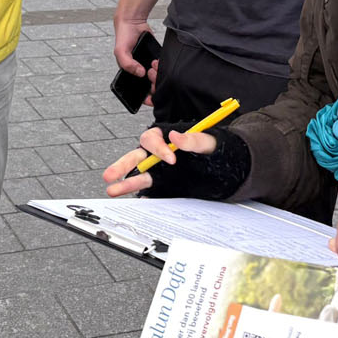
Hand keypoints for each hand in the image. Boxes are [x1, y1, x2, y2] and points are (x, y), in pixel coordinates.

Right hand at [102, 126, 216, 196]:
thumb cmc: (215, 148)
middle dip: (122, 166)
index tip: (172, 159)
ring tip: (112, 190)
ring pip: (138, 175)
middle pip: (135, 157)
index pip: (152, 139)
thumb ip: (193, 139)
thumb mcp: (207, 141)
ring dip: (126, 183)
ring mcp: (159, 171)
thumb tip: (176, 137)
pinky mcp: (164, 185)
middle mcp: (158, 154)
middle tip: (110, 175)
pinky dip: (145, 196)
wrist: (226, 166)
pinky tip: (139, 201)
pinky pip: (151, 190)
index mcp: (165, 138)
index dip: (159, 148)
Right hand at [112, 14, 157, 106]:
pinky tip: (157, 61)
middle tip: (153, 76)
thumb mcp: (120, 51)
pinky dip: (161, 67)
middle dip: (153, 85)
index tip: (151, 97)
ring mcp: (146, 66)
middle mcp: (138, 72)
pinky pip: (161, 68)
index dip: (145, 97)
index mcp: (128, 73)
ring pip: (156, 78)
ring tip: (154, 65)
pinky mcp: (154, 59)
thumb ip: (127, 64)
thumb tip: (140, 73)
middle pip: (149, 87)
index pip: (137, 92)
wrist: (133, 22)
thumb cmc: (124, 37)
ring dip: (158, 75)